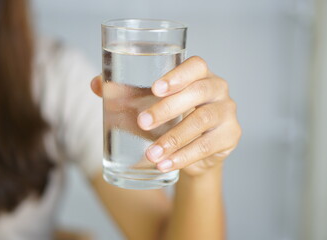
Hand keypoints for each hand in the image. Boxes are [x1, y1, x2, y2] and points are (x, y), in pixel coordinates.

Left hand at [91, 56, 240, 176]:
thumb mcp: (150, 104)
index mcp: (199, 74)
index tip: (155, 89)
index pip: (196, 66)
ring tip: (151, 153)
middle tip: (143, 123)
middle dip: (169, 108)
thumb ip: (127, 94)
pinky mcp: (230, 136)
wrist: (193, 150)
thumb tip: (96, 84)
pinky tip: (165, 164)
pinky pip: (208, 146)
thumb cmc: (171, 119)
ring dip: (174, 138)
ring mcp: (227, 112)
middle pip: (199, 92)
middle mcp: (218, 89)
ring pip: (202, 121)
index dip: (178, 75)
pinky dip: (184, 156)